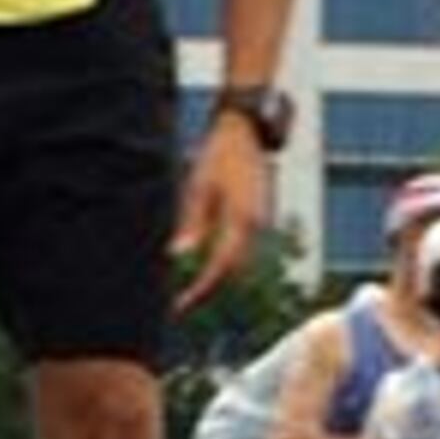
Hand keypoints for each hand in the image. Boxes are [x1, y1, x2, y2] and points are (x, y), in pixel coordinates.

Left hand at [168, 118, 269, 312]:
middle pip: (233, 274)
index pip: (220, 268)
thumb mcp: (198, 187)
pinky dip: (224, 263)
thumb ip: (191, 224)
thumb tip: (177, 256)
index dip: (200, 290)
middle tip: (181, 303)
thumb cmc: (219, 155)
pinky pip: (242, 250)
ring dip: (216, 279)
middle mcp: (257, 227)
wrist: (246, 132)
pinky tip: (205, 265)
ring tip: (189, 289)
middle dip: (208, 291)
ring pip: (239, 265)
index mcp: (241, 220)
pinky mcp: (259, 220)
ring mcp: (262, 224)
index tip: (180, 305)